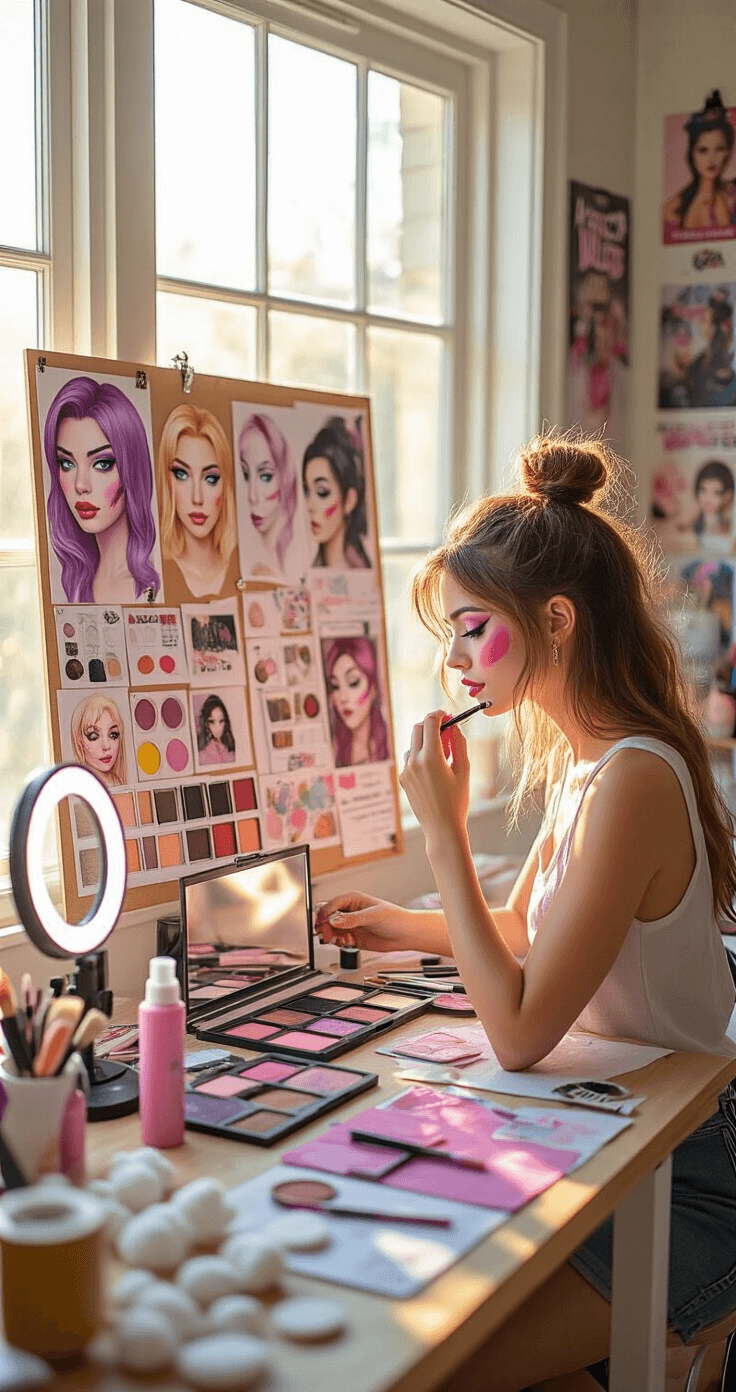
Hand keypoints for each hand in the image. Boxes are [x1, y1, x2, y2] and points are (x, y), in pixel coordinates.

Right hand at [314, 892, 415, 953]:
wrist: (406, 935)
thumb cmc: (395, 918)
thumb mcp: (373, 916)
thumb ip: (352, 919)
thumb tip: (334, 920)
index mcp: (352, 899)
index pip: (331, 904)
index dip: (324, 914)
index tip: (323, 924)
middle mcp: (349, 912)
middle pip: (327, 917)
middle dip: (324, 926)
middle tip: (327, 934)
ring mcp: (350, 925)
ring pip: (330, 930)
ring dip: (332, 936)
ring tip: (341, 939)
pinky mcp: (352, 938)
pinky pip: (337, 940)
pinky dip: (339, 943)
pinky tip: (348, 942)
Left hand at [399, 711, 469, 847]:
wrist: (442, 829)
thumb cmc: (457, 801)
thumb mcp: (464, 770)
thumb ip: (460, 744)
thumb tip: (454, 726)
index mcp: (431, 758)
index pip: (430, 723)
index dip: (439, 714)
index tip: (447, 714)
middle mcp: (414, 762)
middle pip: (418, 728)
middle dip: (431, 724)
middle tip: (446, 729)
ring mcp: (406, 771)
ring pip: (413, 744)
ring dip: (425, 742)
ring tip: (443, 756)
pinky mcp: (403, 780)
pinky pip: (410, 759)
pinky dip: (420, 756)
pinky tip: (434, 770)